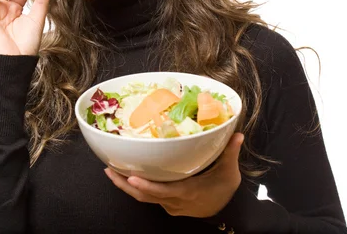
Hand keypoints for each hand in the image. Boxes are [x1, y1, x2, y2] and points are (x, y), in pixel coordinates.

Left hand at [105, 132, 243, 217]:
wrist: (226, 213)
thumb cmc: (224, 190)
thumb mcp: (230, 173)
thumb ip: (230, 154)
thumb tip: (236, 134)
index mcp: (188, 192)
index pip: (164, 191)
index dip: (146, 186)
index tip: (131, 176)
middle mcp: (174, 201)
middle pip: (145, 196)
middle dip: (125, 184)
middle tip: (109, 170)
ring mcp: (169, 205)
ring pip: (143, 198)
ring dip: (125, 186)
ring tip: (109, 171)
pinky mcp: (166, 204)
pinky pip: (147, 197)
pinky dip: (134, 187)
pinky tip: (123, 175)